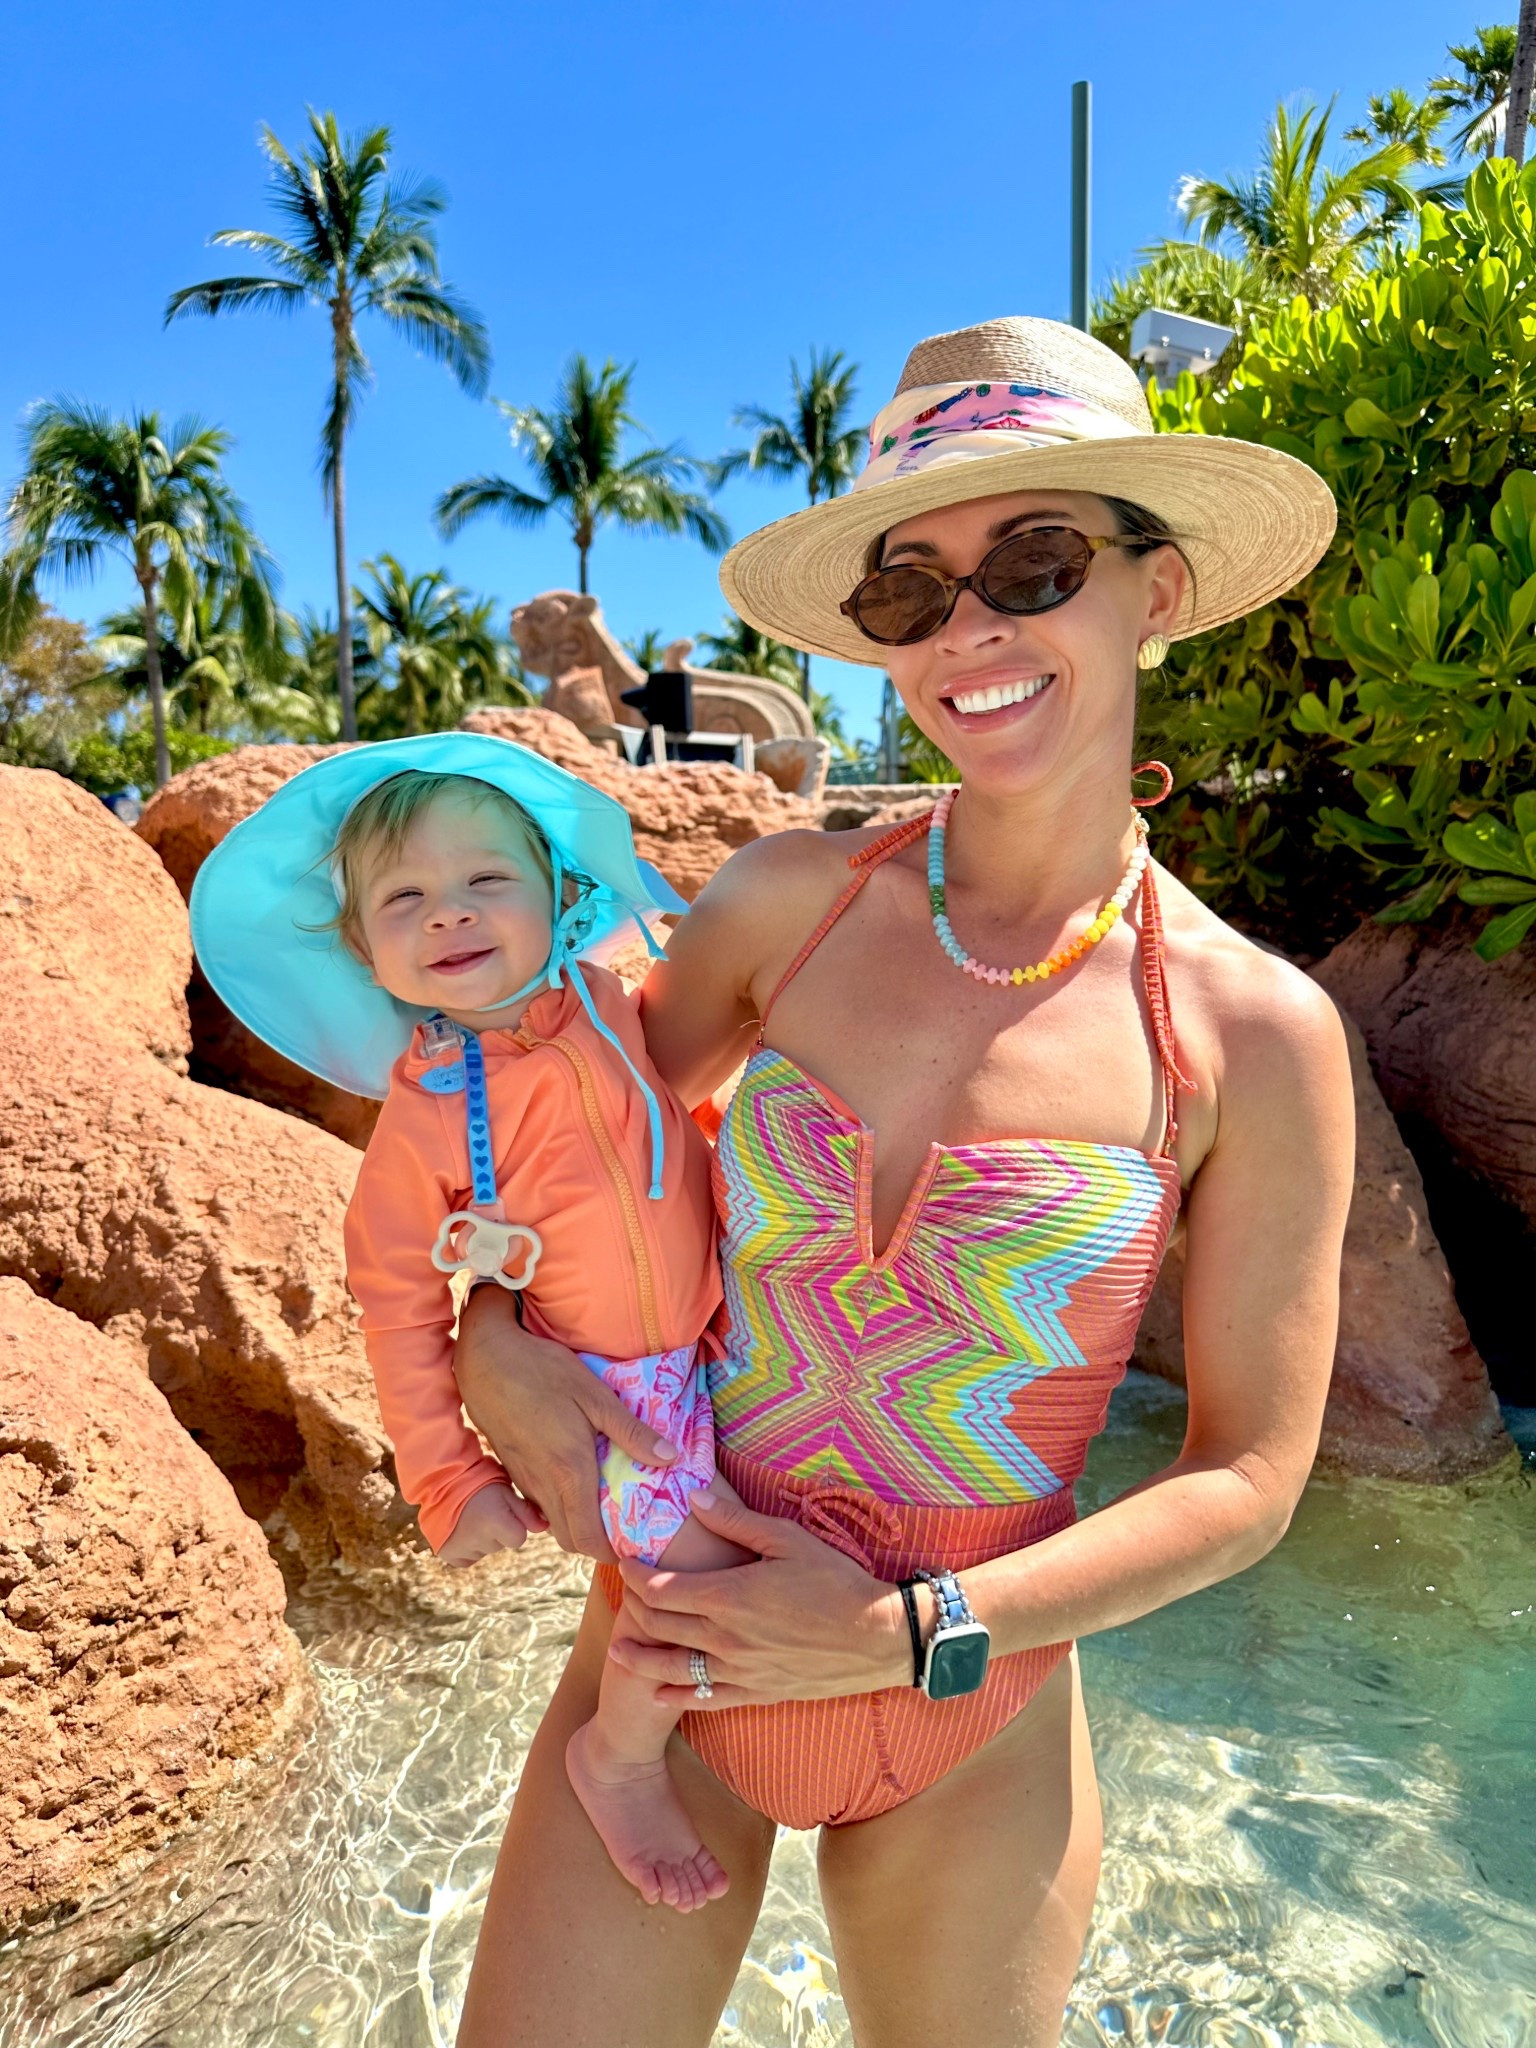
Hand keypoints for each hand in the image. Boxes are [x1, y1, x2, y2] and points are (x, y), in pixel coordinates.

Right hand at [435, 1482, 542, 1567]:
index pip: (518, 1539)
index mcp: (495, 1522)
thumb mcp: (506, 1490)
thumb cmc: (479, 1481)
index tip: (503, 1510)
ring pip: (485, 1550)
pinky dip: (468, 1547)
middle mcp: (478, 1539)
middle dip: (497, 1530)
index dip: (514, 1524)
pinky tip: (462, 1528)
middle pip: (501, 1545)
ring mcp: (461, 1548)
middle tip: (484, 1509)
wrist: (442, 1480)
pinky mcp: (448, 1553)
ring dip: (482, 1538)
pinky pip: (468, 1558)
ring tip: (471, 1515)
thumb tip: (546, 1527)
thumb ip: (527, 1511)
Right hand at [452, 1286, 680, 1561]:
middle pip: (569, 1540)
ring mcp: (523, 1480)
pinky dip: (557, 1507)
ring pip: (552, 1523)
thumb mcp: (595, 1396)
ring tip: (603, 1506)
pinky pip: (536, 1504)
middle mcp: (543, 1486)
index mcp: (569, 1473)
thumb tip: (670, 1458)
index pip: (588, 1539)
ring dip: (576, 1525)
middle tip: (622, 1527)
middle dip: (595, 1544)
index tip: (633, 1545)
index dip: (610, 1553)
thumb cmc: (544, 1372)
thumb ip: (631, 1431)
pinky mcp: (511, 1469)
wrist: (487, 1360)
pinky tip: (573, 1483)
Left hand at [610, 1489, 913, 1709]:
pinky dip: (677, 1695)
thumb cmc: (836, 1581)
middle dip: (634, 1609)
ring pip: (672, 1668)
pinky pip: (705, 1698)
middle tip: (623, 1595)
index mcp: (728, 1595)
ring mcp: (738, 1669)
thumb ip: (737, 1521)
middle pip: (660, 1625)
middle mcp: (724, 1637)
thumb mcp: (788, 1539)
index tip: (624, 1562)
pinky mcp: (756, 1692)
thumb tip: (695, 1499)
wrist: (877, 1637)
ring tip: (620, 1650)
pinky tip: (660, 1693)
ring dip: (641, 1657)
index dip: (635, 1575)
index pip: (661, 1588)